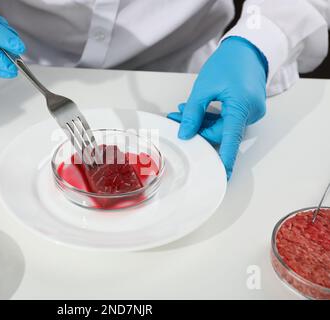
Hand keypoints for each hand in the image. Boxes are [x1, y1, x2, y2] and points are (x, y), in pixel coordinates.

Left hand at [168, 36, 267, 178]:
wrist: (248, 47)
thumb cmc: (228, 62)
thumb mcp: (204, 88)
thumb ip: (193, 113)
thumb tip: (185, 134)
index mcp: (241, 107)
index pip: (230, 139)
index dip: (225, 159)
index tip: (222, 175)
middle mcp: (250, 113)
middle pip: (221, 132)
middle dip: (197, 129)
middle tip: (176, 119)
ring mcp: (250, 111)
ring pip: (223, 126)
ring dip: (202, 122)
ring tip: (182, 111)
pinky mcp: (247, 107)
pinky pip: (228, 119)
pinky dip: (212, 117)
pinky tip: (197, 109)